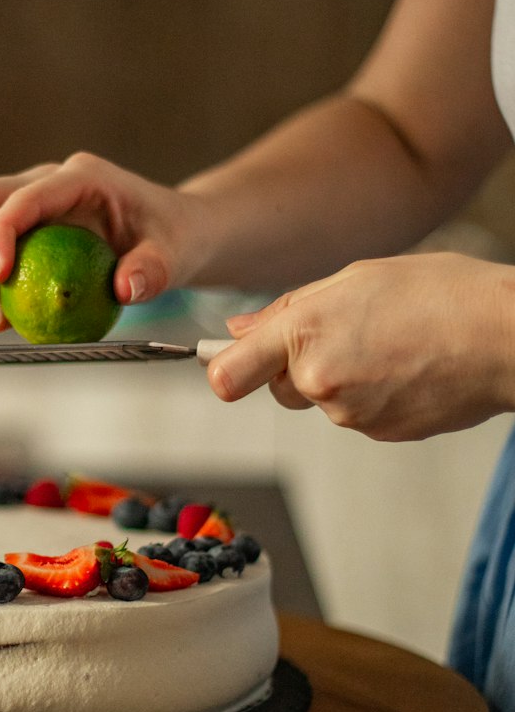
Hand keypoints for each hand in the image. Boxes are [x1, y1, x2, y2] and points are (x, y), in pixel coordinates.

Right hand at [0, 152, 197, 331]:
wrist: (175, 233)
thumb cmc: (175, 237)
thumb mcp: (176, 255)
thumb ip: (154, 270)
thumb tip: (123, 288)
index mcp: (82, 177)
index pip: (26, 196)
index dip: (1, 232)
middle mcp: (49, 182)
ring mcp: (33, 203)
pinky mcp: (27, 228)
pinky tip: (4, 319)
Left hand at [207, 252, 514, 440]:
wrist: (508, 337)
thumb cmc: (442, 294)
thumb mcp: (356, 278)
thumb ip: (287, 309)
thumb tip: (237, 331)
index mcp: (305, 333)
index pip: (227, 376)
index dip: (224, 370)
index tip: (229, 362)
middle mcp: (320, 381)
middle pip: (277, 386)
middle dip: (298, 365)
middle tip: (349, 331)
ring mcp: (350, 413)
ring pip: (321, 398)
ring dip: (340, 377)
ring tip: (390, 343)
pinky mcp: (379, 433)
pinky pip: (356, 413)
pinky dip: (372, 393)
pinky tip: (406, 366)